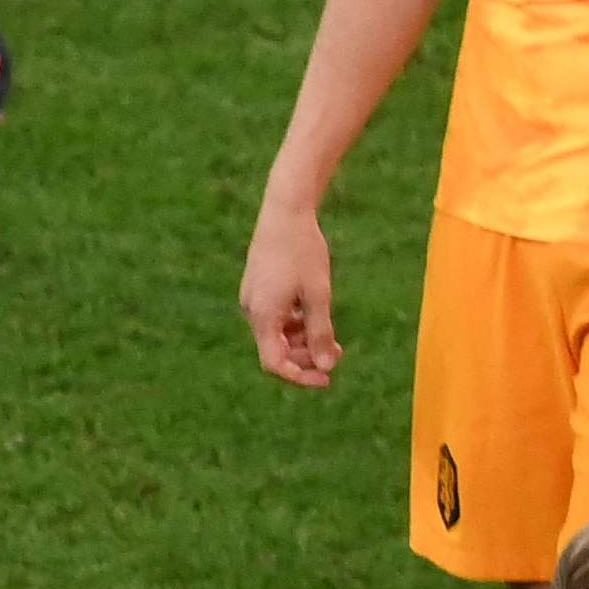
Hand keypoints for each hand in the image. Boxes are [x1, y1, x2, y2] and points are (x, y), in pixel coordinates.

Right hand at [240, 198, 338, 389]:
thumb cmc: (303, 251)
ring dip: (302, 339)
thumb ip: (321, 333)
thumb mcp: (319, 294)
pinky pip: (275, 317)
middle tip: (337, 353)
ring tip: (331, 336)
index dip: (300, 376)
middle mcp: (251, 310)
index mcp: (263, 316)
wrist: (286, 209)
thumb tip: (326, 368)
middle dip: (306, 356)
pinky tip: (313, 314)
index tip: (326, 379)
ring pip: (277, 333)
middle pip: (276, 350)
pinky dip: (294, 322)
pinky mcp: (258, 287)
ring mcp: (253, 298)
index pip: (274, 363)